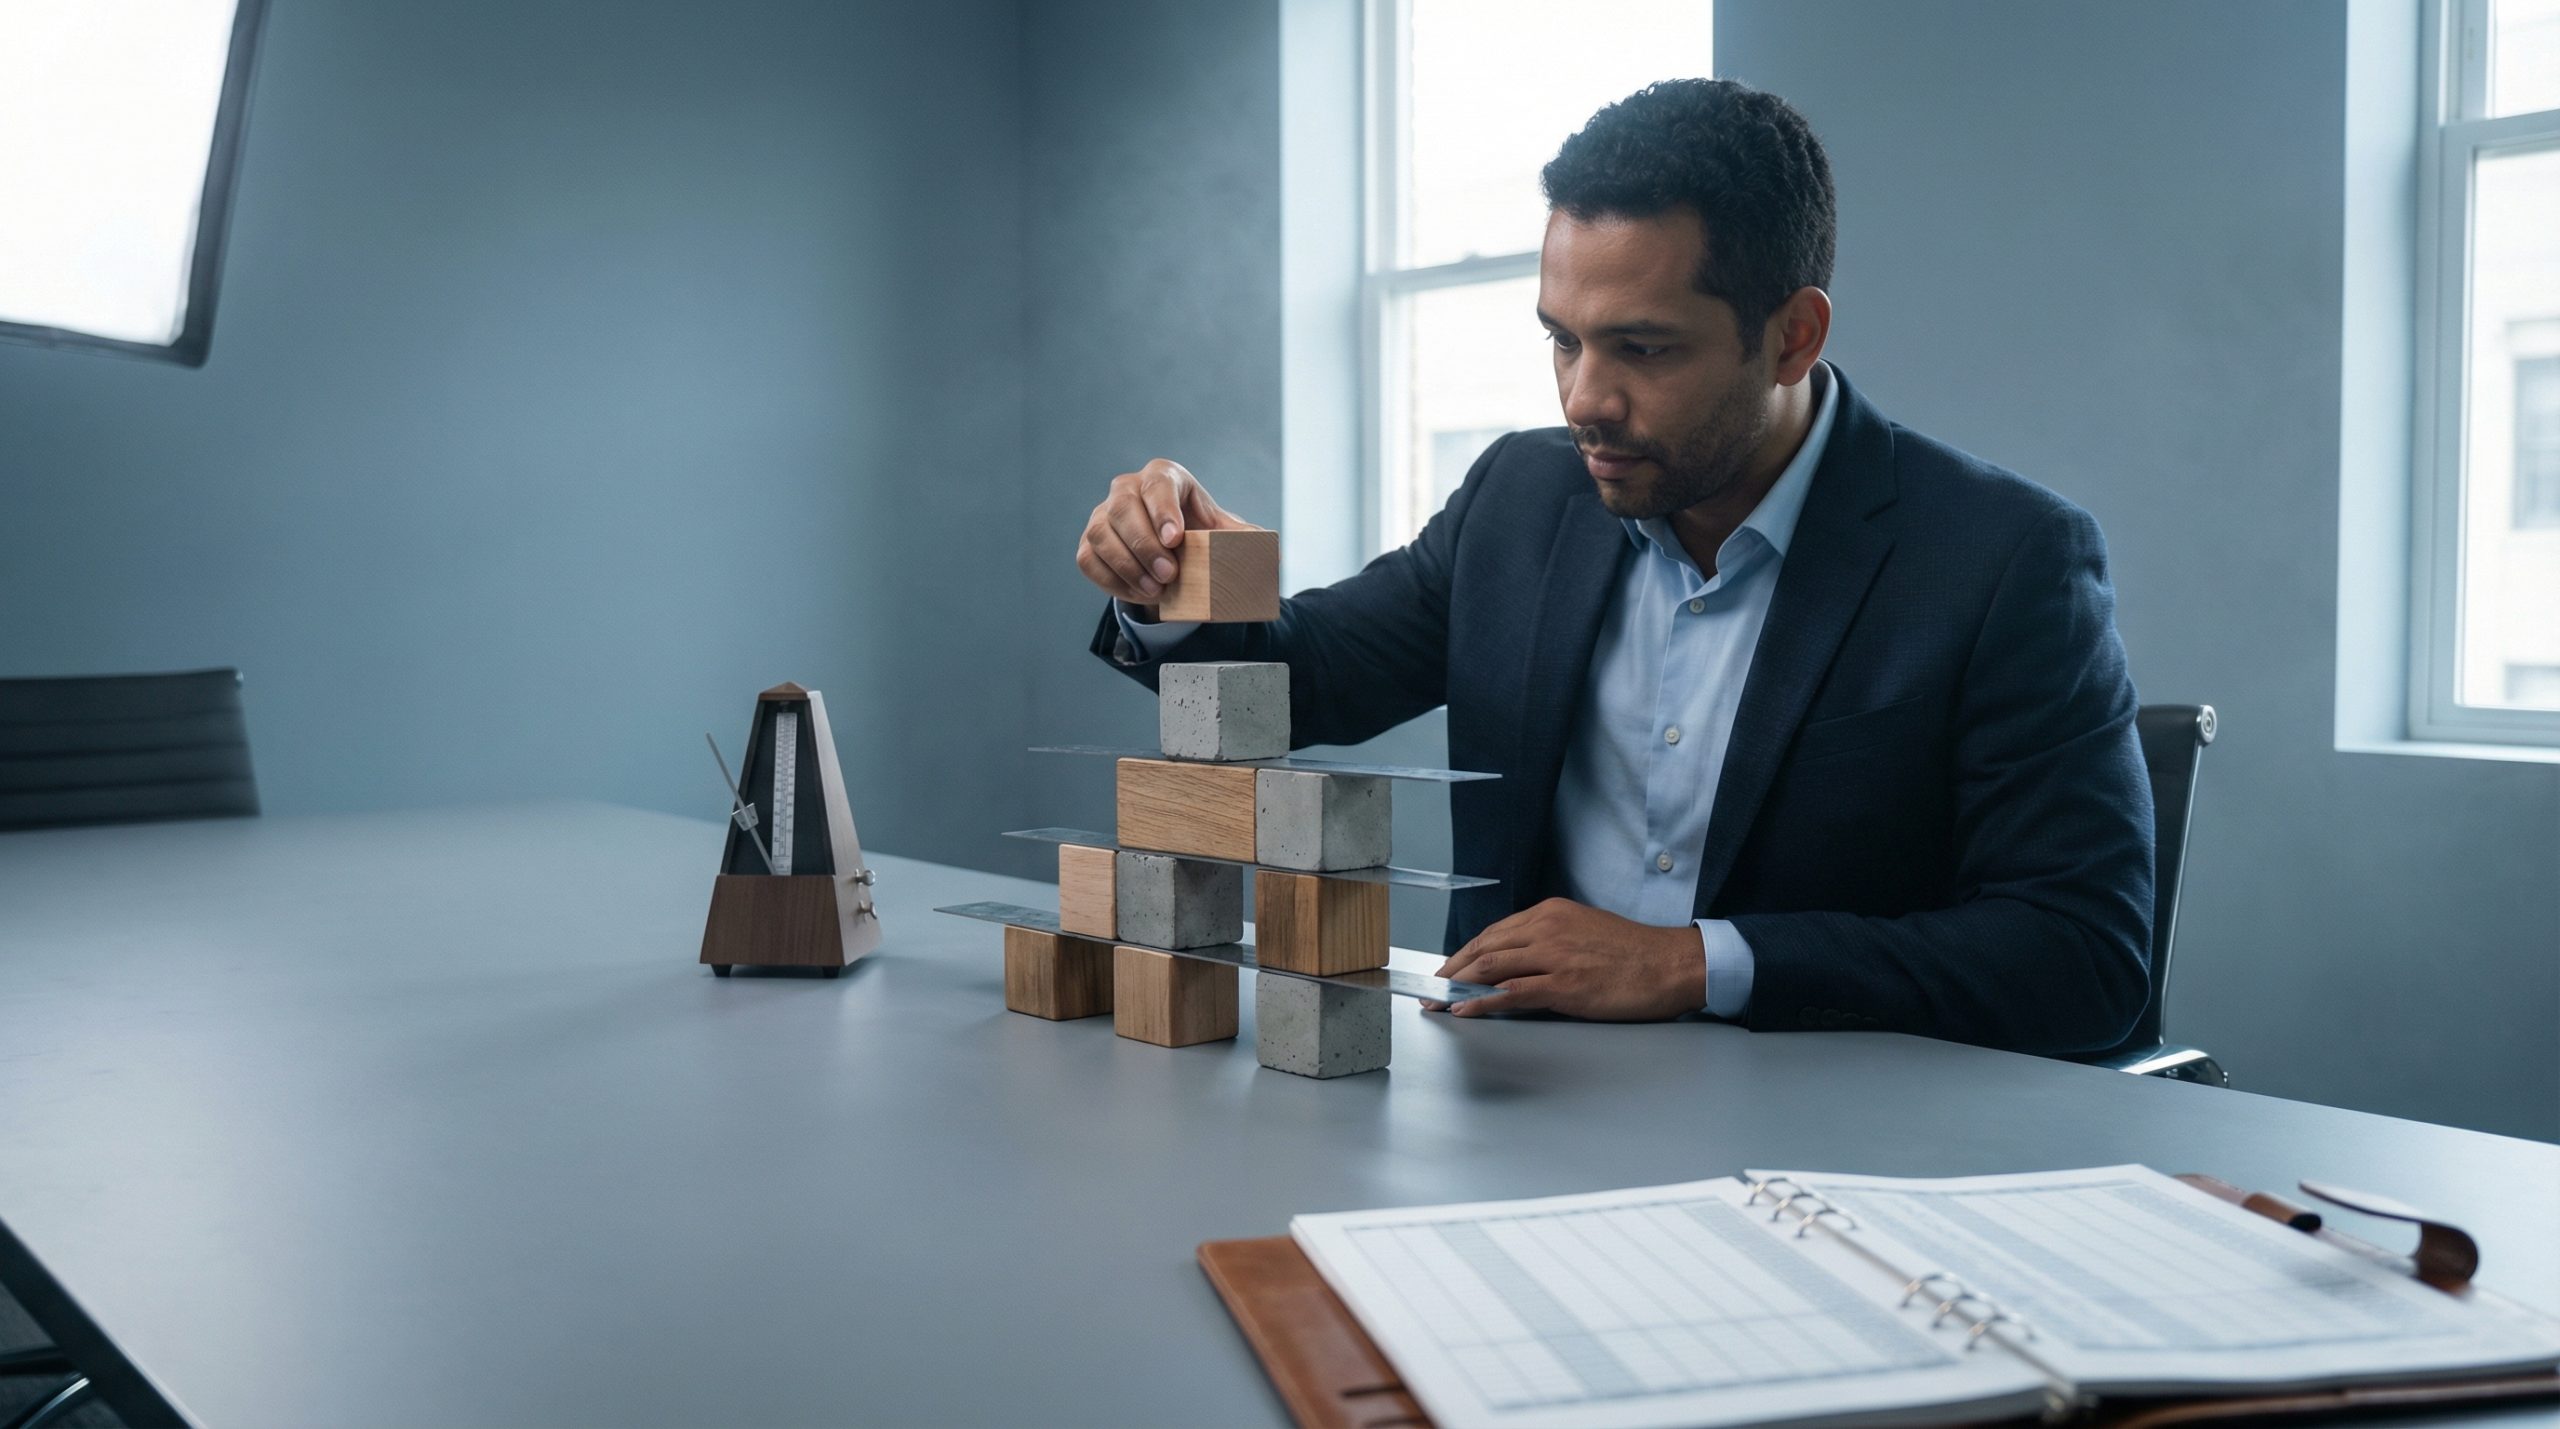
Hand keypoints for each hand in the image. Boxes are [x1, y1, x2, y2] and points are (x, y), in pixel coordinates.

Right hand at [1075, 458, 1258, 606]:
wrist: (1169, 547)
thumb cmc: (1197, 531)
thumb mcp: (1221, 531)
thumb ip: (1244, 538)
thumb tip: (1275, 556)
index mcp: (1163, 476)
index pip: (1158, 484)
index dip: (1163, 511)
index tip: (1176, 540)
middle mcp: (1127, 488)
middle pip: (1124, 509)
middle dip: (1145, 546)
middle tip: (1169, 576)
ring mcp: (1103, 514)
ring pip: (1102, 535)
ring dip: (1127, 566)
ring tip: (1155, 590)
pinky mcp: (1090, 541)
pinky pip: (1089, 559)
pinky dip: (1112, 580)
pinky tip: (1138, 593)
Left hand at [1426, 899, 1705, 1020]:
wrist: (1672, 964)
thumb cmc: (1634, 954)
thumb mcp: (1584, 933)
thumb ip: (1550, 942)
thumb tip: (1520, 963)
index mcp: (1550, 913)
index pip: (1494, 932)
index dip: (1465, 953)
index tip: (1447, 970)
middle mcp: (1547, 928)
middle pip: (1484, 947)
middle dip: (1451, 970)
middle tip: (1430, 989)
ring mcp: (1554, 955)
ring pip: (1491, 966)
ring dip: (1457, 986)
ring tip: (1436, 1003)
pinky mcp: (1565, 984)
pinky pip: (1512, 992)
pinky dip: (1482, 1002)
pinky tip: (1464, 1011)